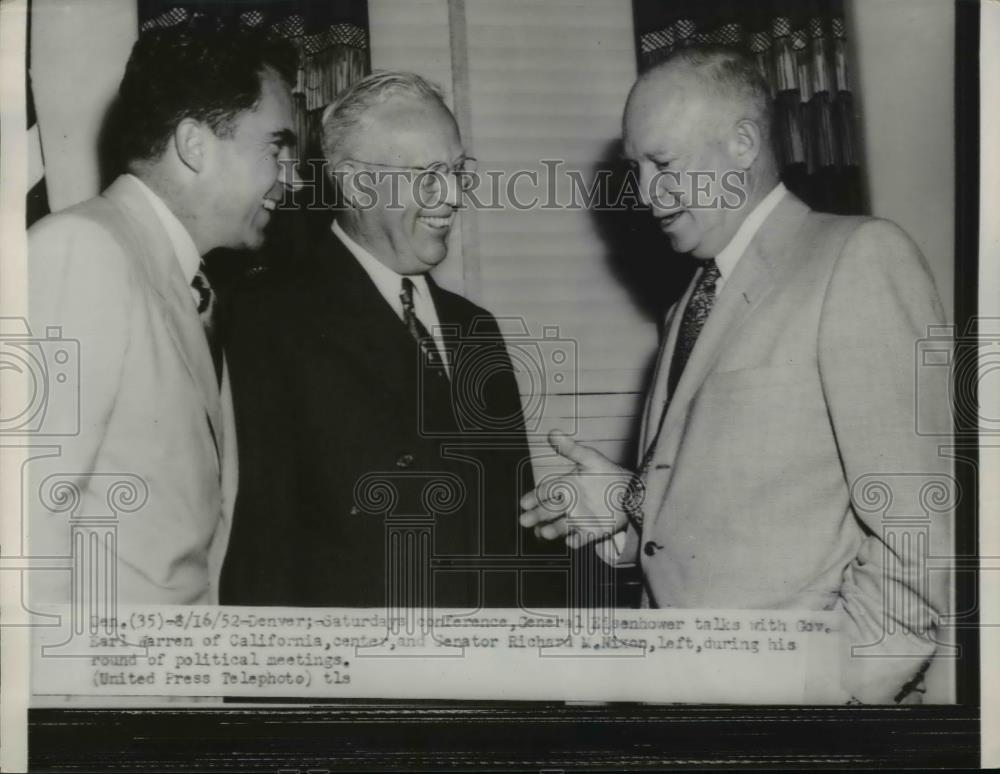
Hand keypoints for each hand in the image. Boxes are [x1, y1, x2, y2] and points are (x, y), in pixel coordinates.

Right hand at [519, 430, 634, 547]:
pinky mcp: (591, 531)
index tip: (524, 502)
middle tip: (524, 520)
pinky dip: (576, 541)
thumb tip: (552, 432)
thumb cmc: (607, 473)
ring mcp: (578, 518)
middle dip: (536, 516)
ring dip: (552, 530)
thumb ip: (571, 449)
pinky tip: (571, 542)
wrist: (630, 491)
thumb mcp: (590, 458)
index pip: (545, 492)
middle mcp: (568, 504)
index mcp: (565, 486)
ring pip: (561, 526)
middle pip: (548, 511)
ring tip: (544, 532)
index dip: (534, 497)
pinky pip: (581, 538)